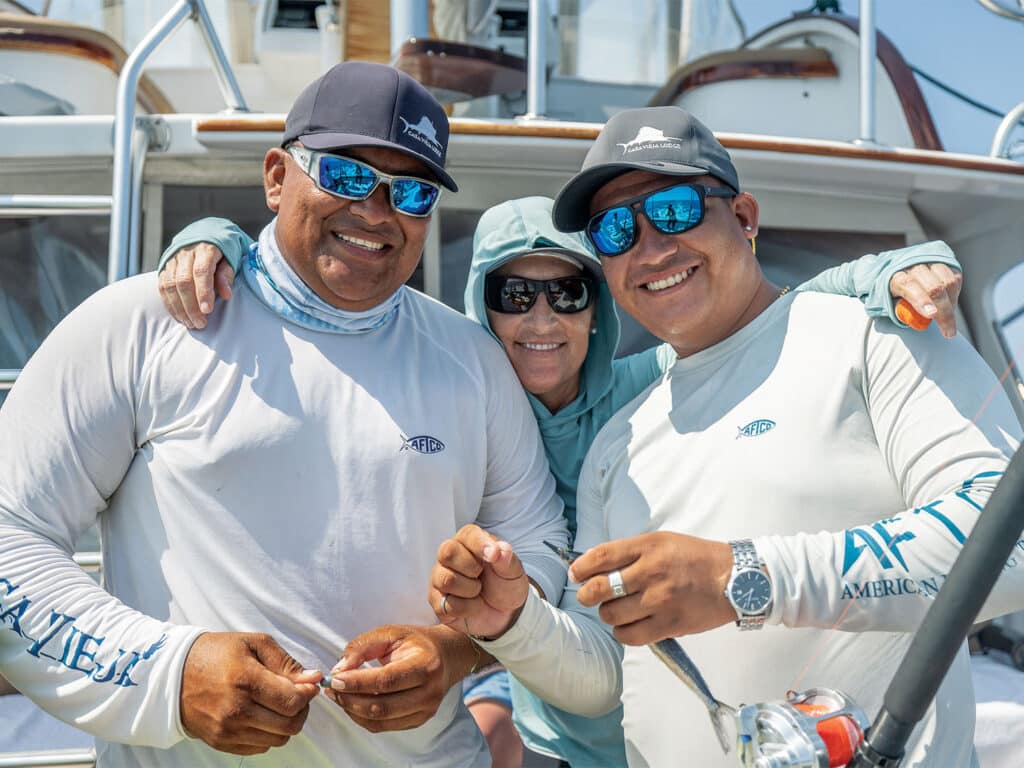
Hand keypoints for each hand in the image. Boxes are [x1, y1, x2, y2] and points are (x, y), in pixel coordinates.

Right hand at [158, 243, 234, 329]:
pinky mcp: (164, 267)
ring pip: (170, 285)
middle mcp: (186, 252)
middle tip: (201, 324)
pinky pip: (162, 287)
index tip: (207, 310)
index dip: (203, 292)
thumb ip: (227, 274)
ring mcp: (172, 259)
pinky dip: (170, 304)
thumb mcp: (232, 257)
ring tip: (191, 324)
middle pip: (183, 281)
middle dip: (191, 306)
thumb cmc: (223, 250)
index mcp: (205, 248)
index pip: (201, 271)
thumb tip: (226, 295)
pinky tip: (180, 317)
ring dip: (180, 308)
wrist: (204, 233)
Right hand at [180, 632, 320, 755]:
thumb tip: (313, 679)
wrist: (174, 675)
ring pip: (278, 739)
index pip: (293, 701)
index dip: (308, 694)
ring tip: (277, 704)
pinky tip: (261, 715)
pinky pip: (260, 747)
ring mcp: (227, 730)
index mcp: (245, 680)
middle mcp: (236, 710)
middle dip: (301, 710)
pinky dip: (268, 734)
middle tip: (296, 695)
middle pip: (289, 725)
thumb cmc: (217, 654)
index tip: (308, 685)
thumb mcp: (254, 643)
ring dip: (286, 723)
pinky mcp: (221, 742)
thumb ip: (286, 662)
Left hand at [323, 624, 476, 732]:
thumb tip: (339, 669)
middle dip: (350, 699)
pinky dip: (362, 718)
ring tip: (338, 696)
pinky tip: (353, 703)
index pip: (386, 681)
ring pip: (380, 721)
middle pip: (381, 706)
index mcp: (425, 665)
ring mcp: (426, 710)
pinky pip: (383, 726)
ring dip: (352, 710)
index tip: (335, 679)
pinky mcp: (418, 720)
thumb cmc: (414, 642)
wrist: (445, 657)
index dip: (357, 682)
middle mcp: (429, 691)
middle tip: (331, 688)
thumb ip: (363, 647)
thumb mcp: (390, 633)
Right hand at [429, 524, 528, 639]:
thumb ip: (506, 558)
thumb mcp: (512, 571)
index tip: (493, 555)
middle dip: (471, 568)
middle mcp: (449, 556)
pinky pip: (446, 605)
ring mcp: (440, 578)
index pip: (467, 535)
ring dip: (470, 589)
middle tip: (482, 575)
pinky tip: (473, 605)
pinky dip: (468, 608)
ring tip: (478, 590)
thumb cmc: (504, 584)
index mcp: (468, 541)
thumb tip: (499, 550)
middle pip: (447, 553)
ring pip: (446, 580)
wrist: (504, 612)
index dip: (480, 544)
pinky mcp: (437, 601)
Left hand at [569, 532, 735, 644]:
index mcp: (649, 547)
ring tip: (615, 610)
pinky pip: (631, 635)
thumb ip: (631, 552)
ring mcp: (660, 600)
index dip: (581, 567)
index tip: (575, 573)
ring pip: (612, 614)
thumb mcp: (663, 541)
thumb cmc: (695, 558)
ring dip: (607, 614)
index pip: (602, 556)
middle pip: (601, 588)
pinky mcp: (669, 624)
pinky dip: (622, 632)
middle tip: (589, 595)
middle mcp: (651, 572)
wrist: (735, 579)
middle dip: (587, 594)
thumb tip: (595, 564)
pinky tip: (628, 625)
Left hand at [888, 262, 961, 337]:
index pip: (908, 285)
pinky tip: (949, 303)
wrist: (900, 269)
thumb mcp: (891, 303)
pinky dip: (955, 295)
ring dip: (951, 304)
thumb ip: (903, 312)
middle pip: (933, 288)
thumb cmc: (896, 291)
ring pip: (949, 283)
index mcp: (895, 276)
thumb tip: (919, 322)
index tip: (931, 314)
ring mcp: (930, 262)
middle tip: (948, 332)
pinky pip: (955, 278)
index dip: (921, 300)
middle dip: (944, 312)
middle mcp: (913, 266)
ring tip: (947, 319)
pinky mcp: (945, 262)